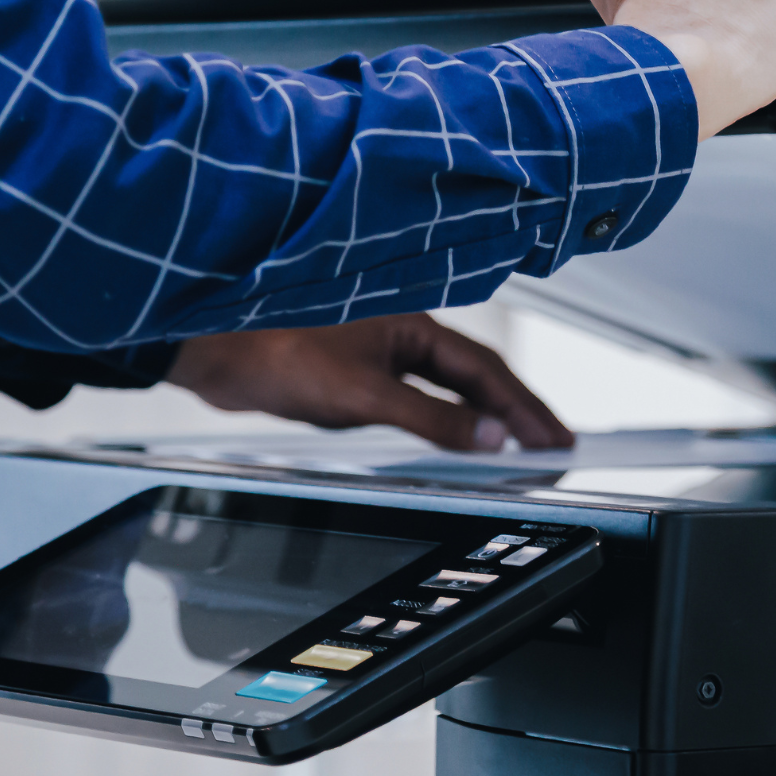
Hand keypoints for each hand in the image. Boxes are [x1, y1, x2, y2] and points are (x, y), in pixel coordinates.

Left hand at [164, 314, 572, 450]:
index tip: (556, 436)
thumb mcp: (365, 396)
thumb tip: (486, 439)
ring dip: (482, 418)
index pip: (487, 373)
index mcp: (414, 329)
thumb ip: (431, 421)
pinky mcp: (355, 378)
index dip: (526, 408)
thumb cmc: (279, 352)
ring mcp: (379, 357)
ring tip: (514, 447)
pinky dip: (443, 422)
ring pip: (448, 391)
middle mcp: (402, 338)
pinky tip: (449, 440)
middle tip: (551, 444)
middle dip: (516, 413)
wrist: (218, 350)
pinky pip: (417, 402)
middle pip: (476, 380)